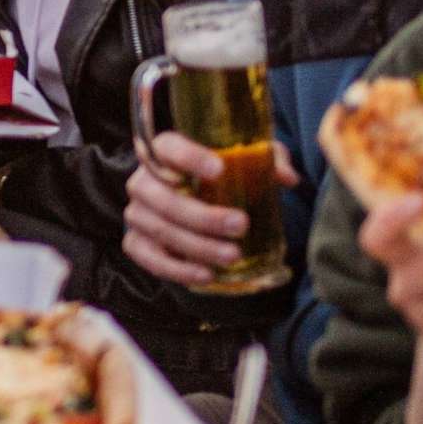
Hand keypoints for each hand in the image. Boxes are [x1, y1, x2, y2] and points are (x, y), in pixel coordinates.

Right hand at [125, 133, 298, 285]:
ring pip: (161, 231)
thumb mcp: (244, 160)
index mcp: (163, 151)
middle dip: (203, 216)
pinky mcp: (135, 243)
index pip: (167, 148)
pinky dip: (178, 269)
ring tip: (232, 255)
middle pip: (165, 199)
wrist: (191, 200)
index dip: (189, 158)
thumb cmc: (219, 176)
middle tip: (241, 224)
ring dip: (197, 246)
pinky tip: (206, 274)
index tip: (219, 170)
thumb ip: (267, 160)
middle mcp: (142, 181)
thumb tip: (287, 178)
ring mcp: (136, 214)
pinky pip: (151, 259)